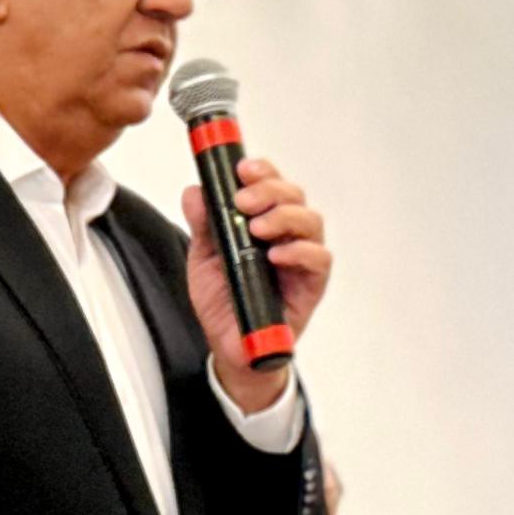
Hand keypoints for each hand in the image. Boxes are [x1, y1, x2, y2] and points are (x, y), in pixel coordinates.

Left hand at [183, 154, 330, 404]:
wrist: (231, 345)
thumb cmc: (225, 300)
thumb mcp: (204, 259)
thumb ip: (203, 225)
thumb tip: (195, 192)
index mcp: (262, 220)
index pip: (271, 184)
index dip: (262, 171)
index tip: (242, 169)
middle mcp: (286, 233)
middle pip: (293, 195)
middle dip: (269, 190)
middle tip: (242, 201)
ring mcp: (302, 257)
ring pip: (310, 221)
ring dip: (284, 217)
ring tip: (257, 229)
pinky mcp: (312, 283)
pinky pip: (318, 259)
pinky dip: (299, 252)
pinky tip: (276, 255)